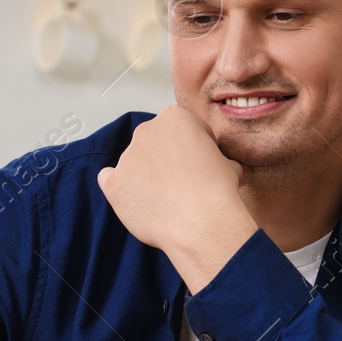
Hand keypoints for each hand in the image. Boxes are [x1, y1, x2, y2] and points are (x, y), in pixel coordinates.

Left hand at [97, 106, 257, 292]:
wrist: (201, 222)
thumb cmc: (216, 191)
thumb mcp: (230, 166)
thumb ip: (216, 159)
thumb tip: (219, 168)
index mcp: (175, 118)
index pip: (184, 127)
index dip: (195, 146)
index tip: (201, 163)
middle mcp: (146, 131)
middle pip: (155, 141)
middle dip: (166, 158)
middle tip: (182, 182)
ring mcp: (126, 157)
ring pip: (134, 162)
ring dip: (146, 174)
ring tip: (165, 199)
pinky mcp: (113, 183)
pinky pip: (110, 180)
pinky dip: (122, 188)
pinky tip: (140, 201)